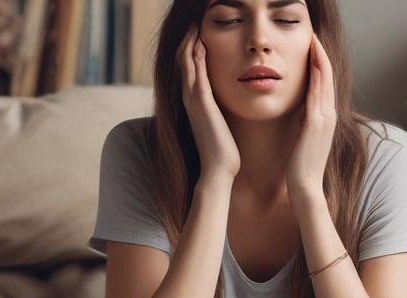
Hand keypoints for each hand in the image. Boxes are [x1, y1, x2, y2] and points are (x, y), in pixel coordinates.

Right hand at [179, 25, 239, 182]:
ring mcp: (192, 98)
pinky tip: (200, 37)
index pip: (189, 64)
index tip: (200, 28)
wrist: (219, 170)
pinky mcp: (200, 102)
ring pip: (185, 59)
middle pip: (183, 57)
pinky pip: (194, 70)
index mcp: (195, 100)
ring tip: (194, 20)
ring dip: (189, 38)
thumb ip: (218, 110)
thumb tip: (224, 103)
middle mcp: (189, 96)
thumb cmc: (223, 150)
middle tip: (194, 18)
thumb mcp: (219, 123)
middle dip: (188, 36)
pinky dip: (194, 52)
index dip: (192, 45)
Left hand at [287, 34, 336, 198]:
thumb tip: (301, 110)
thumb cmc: (300, 166)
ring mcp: (325, 117)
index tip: (312, 47)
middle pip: (328, 76)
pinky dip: (316, 72)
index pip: (325, 84)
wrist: (305, 187)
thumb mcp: (304, 139)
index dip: (320, 63)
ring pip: (325, 79)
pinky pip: (318, 90)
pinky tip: (311, 59)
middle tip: (313, 35)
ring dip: (320, 57)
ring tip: (313, 39)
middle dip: (321, 54)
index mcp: (326, 118)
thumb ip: (305, 122)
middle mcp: (329, 114)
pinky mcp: (316, 122)